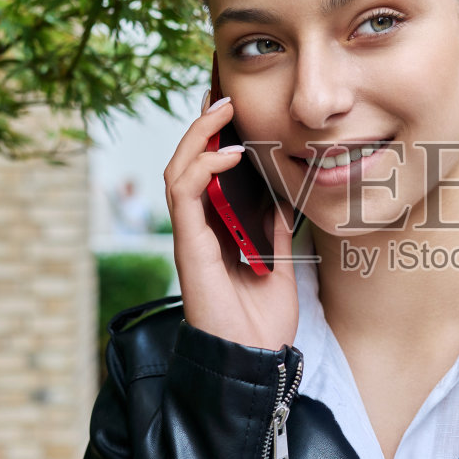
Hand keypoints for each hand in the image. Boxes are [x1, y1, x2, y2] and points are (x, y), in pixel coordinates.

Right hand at [162, 94, 298, 351]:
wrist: (254, 359)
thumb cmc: (262, 322)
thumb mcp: (279, 264)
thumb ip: (274, 231)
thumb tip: (281, 197)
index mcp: (215, 232)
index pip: (205, 175)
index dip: (212, 141)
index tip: (230, 110)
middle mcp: (197, 230)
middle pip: (187, 166)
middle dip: (201, 129)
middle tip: (220, 98)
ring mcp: (190, 236)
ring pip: (178, 172)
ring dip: (197, 138)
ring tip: (219, 112)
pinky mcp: (188, 246)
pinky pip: (184, 195)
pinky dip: (202, 169)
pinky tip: (227, 155)